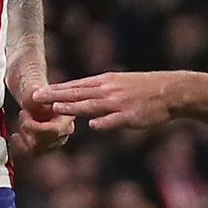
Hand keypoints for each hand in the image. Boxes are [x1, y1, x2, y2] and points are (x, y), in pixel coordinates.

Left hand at [11, 84, 74, 153]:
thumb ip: (34, 93)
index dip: (35, 126)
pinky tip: (16, 136)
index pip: (55, 130)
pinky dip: (22, 144)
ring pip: (38, 147)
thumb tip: (34, 95)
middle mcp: (67, 129)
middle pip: (46, 140)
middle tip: (23, 114)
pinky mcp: (49, 146)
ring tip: (23, 120)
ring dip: (25, 135)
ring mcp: (58, 139)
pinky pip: (34, 151)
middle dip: (29, 129)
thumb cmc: (36, 92)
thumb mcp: (33, 89)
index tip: (24, 114)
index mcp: (68, 115)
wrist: (35, 97)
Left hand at [39, 71, 186, 130]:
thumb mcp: (121, 82)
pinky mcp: (131, 115)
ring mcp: (120, 102)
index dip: (56, 89)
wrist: (171, 90)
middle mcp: (110, 90)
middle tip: (36, 98)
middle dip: (56, 96)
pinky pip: (116, 119)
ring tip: (57, 109)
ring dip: (74, 107)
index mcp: (106, 81)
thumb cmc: (146, 88)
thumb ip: (102, 89)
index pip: (76, 85)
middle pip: (78, 93)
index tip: (38, 92)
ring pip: (93, 105)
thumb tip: (83, 96)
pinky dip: (104, 122)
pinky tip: (93, 125)